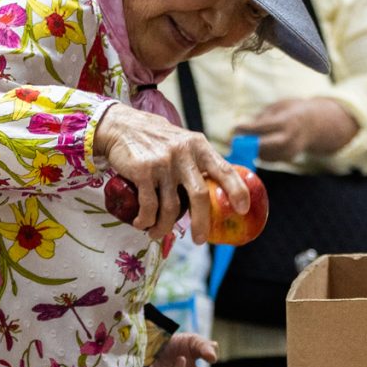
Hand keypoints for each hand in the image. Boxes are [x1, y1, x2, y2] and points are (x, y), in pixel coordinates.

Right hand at [97, 104, 243, 242]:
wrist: (122, 126)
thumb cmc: (157, 140)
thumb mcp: (184, 143)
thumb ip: (198, 162)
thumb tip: (215, 191)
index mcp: (199, 147)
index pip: (223, 170)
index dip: (236, 190)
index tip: (243, 209)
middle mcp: (183, 154)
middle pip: (199, 196)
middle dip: (201, 222)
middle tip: (199, 240)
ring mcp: (163, 163)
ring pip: (170, 207)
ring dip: (164, 227)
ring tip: (157, 233)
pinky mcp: (143, 171)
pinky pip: (149, 205)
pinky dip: (146, 220)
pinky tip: (142, 223)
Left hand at [236, 98, 357, 164]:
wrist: (316, 125)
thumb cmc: (293, 111)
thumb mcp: (279, 106)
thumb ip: (263, 116)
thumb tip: (245, 127)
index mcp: (289, 121)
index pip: (265, 127)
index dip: (248, 129)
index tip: (234, 128)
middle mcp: (290, 138)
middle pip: (265, 146)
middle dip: (247, 145)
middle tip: (233, 141)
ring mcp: (290, 151)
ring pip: (265, 154)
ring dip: (249, 150)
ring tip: (238, 143)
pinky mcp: (287, 158)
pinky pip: (268, 158)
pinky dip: (257, 153)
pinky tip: (250, 147)